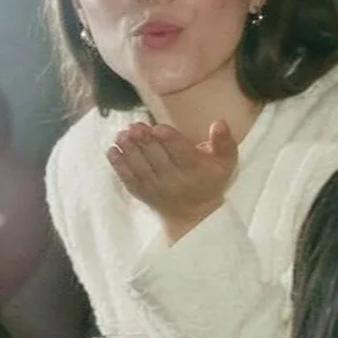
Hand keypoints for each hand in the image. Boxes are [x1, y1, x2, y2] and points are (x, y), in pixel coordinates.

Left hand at [109, 120, 235, 241]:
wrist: (193, 214)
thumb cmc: (209, 180)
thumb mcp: (225, 162)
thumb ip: (224, 142)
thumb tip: (219, 123)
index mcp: (195, 170)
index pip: (182, 154)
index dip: (170, 140)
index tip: (158, 128)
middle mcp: (175, 181)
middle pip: (158, 158)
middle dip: (145, 142)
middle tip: (135, 126)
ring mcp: (156, 188)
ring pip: (141, 167)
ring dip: (129, 150)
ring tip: (122, 135)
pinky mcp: (142, 193)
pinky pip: (129, 179)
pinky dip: (119, 165)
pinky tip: (112, 150)